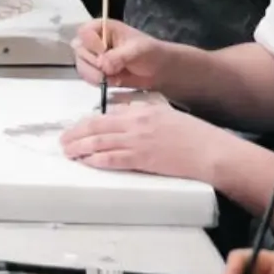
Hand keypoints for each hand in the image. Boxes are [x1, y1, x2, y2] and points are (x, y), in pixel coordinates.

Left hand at [59, 101, 227, 180]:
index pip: (107, 115)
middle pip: (97, 127)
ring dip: (80, 147)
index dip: (88, 123)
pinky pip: (114, 159)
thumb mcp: (166, 115)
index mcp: (141, 111)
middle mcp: (135, 123)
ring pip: (100, 142)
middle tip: (63, 140)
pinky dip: (97, 160)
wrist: (210, 151)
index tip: (78, 128)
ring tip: (68, 152)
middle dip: (76, 134)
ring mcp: (138, 141)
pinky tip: (87, 162)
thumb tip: (125, 116)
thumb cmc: (194, 134)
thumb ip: (144, 114)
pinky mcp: (143, 159)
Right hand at [71, 19, 166, 89]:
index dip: (91, 44)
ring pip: (81, 66)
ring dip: (95, 75)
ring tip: (114, 77)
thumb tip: (101, 65)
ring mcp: (93, 58)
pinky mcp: (96, 72)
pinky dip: (98, 82)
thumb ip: (118, 56)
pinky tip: (114, 81)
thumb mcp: (137, 50)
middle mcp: (94, 41)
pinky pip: (87, 78)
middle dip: (94, 63)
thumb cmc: (150, 52)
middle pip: (79, 51)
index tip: (104, 52)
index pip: (84, 32)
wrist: (159, 70)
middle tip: (111, 69)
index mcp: (102, 28)